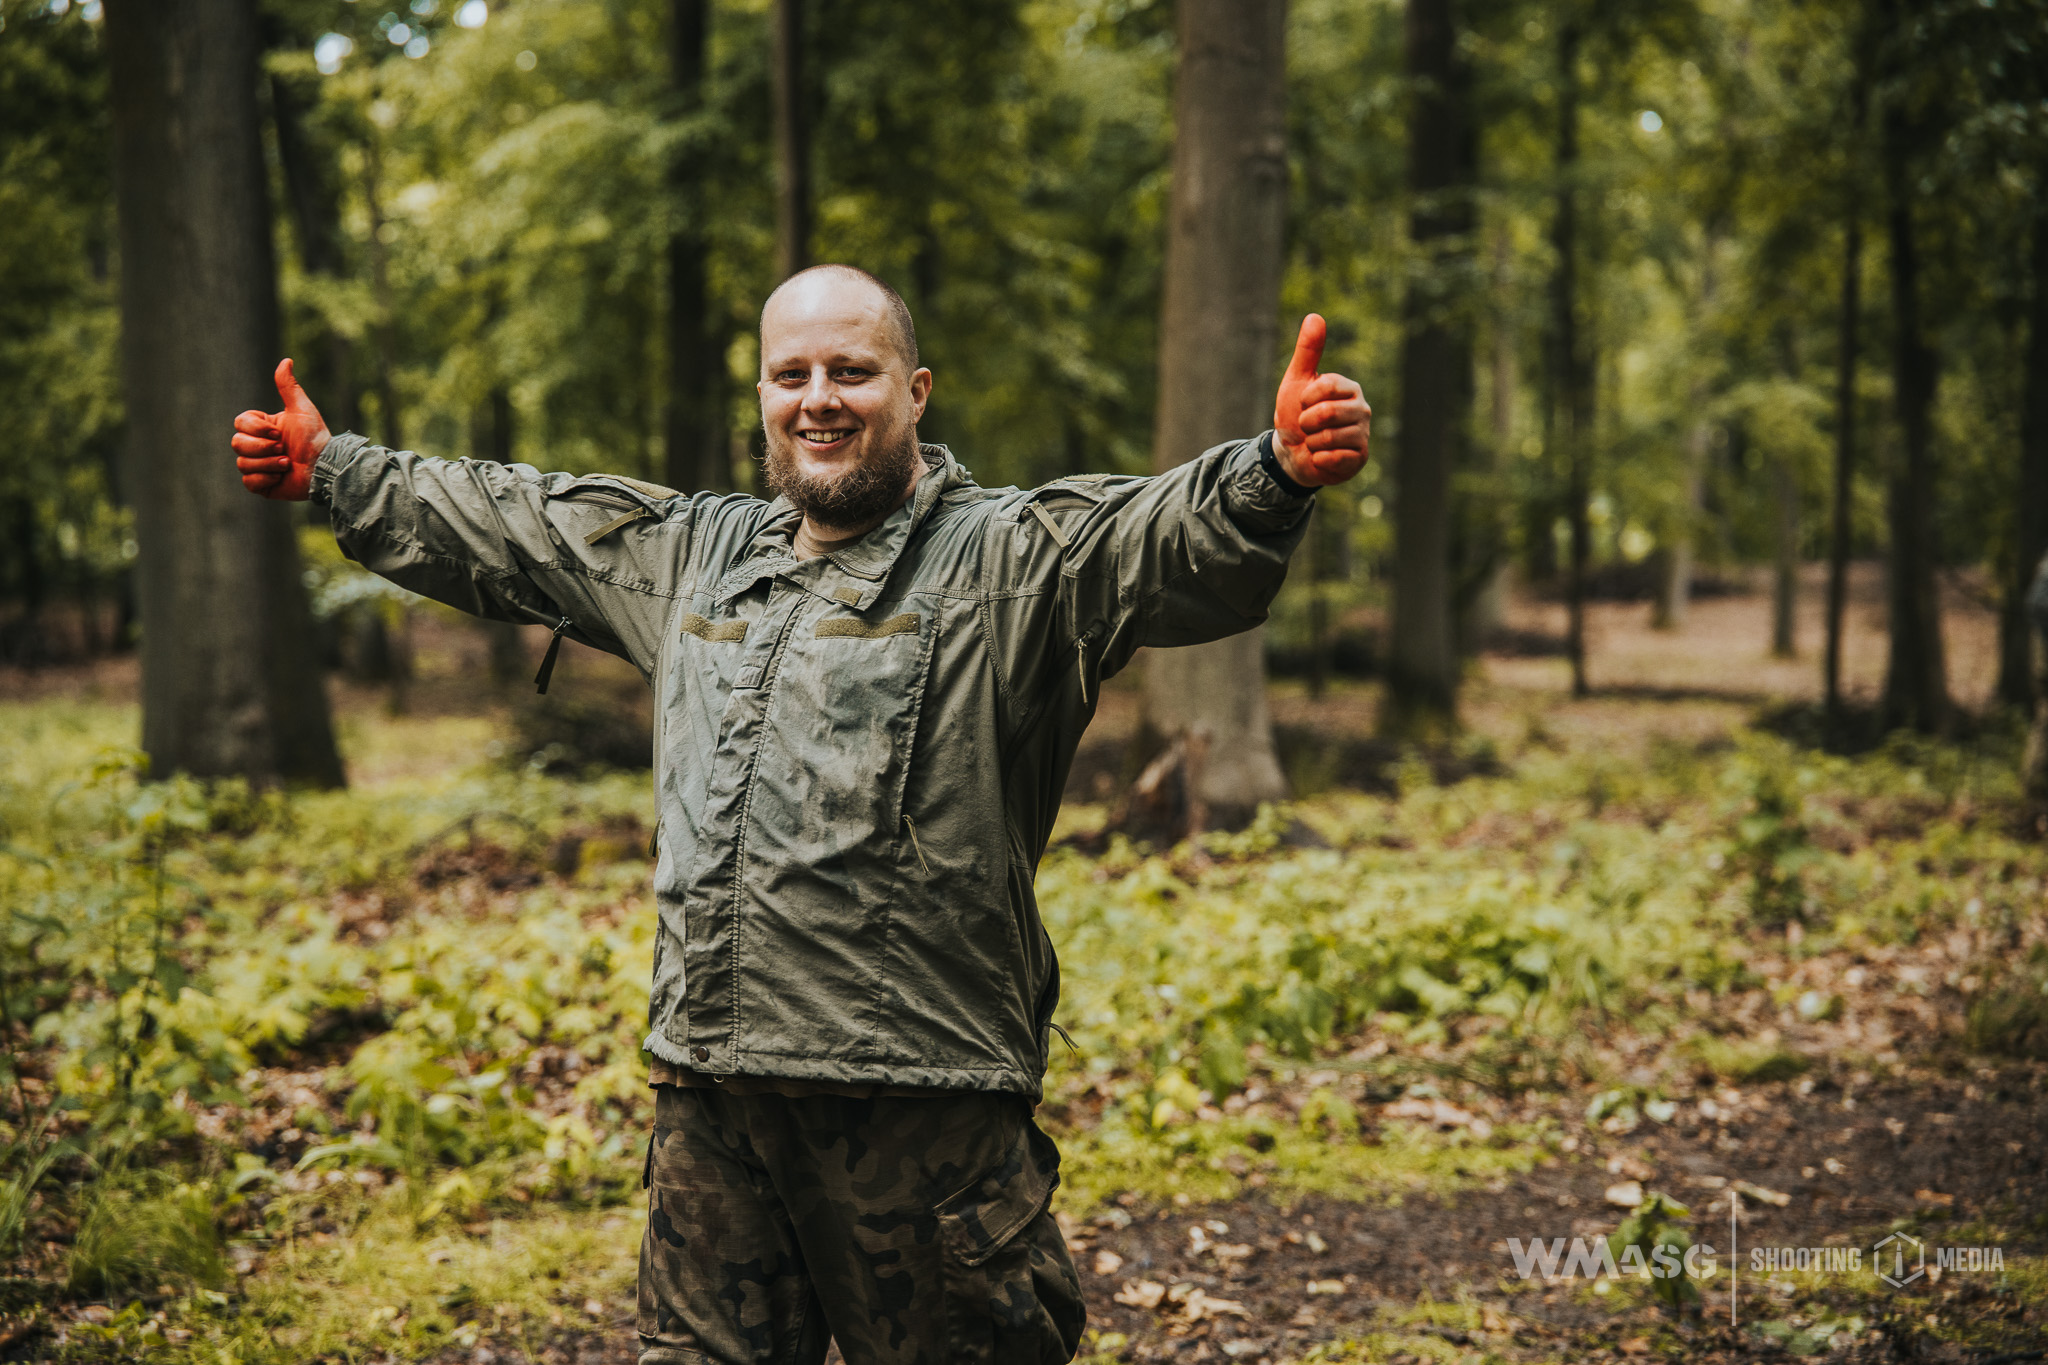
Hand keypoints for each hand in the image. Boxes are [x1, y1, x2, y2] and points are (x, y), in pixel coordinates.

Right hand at [231, 358, 329, 500]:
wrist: (326, 467)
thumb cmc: (315, 437)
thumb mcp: (301, 409)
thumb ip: (289, 387)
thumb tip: (286, 360)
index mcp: (262, 428)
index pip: (240, 423)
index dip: (256, 429)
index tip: (278, 432)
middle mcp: (257, 446)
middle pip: (237, 444)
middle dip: (263, 448)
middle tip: (284, 449)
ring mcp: (258, 466)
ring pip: (243, 464)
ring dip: (268, 464)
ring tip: (287, 464)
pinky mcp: (262, 485)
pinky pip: (249, 482)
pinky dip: (266, 479)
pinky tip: (282, 476)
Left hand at [1272, 314, 1369, 486]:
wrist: (1292, 452)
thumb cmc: (1296, 413)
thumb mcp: (1297, 380)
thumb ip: (1308, 350)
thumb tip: (1315, 316)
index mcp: (1349, 387)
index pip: (1326, 386)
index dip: (1306, 398)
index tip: (1303, 403)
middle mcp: (1362, 408)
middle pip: (1327, 413)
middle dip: (1306, 423)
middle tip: (1307, 426)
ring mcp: (1363, 434)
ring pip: (1328, 438)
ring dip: (1311, 443)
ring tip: (1315, 442)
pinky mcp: (1360, 458)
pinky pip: (1334, 458)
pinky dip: (1319, 460)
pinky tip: (1322, 457)